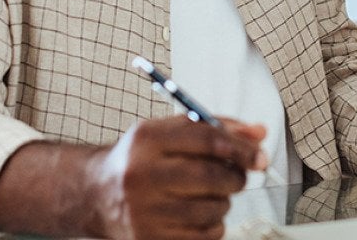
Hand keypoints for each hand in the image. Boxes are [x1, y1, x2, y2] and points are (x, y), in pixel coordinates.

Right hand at [87, 115, 267, 239]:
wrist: (98, 193)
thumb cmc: (142, 159)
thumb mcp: (170, 132)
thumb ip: (215, 128)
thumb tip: (259, 133)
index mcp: (147, 139)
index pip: (206, 139)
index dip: (241, 147)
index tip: (258, 156)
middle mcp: (141, 174)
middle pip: (210, 176)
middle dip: (236, 177)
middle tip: (238, 177)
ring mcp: (143, 210)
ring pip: (211, 208)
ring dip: (224, 202)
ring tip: (211, 195)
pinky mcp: (148, 238)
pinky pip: (203, 235)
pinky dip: (213, 225)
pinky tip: (200, 215)